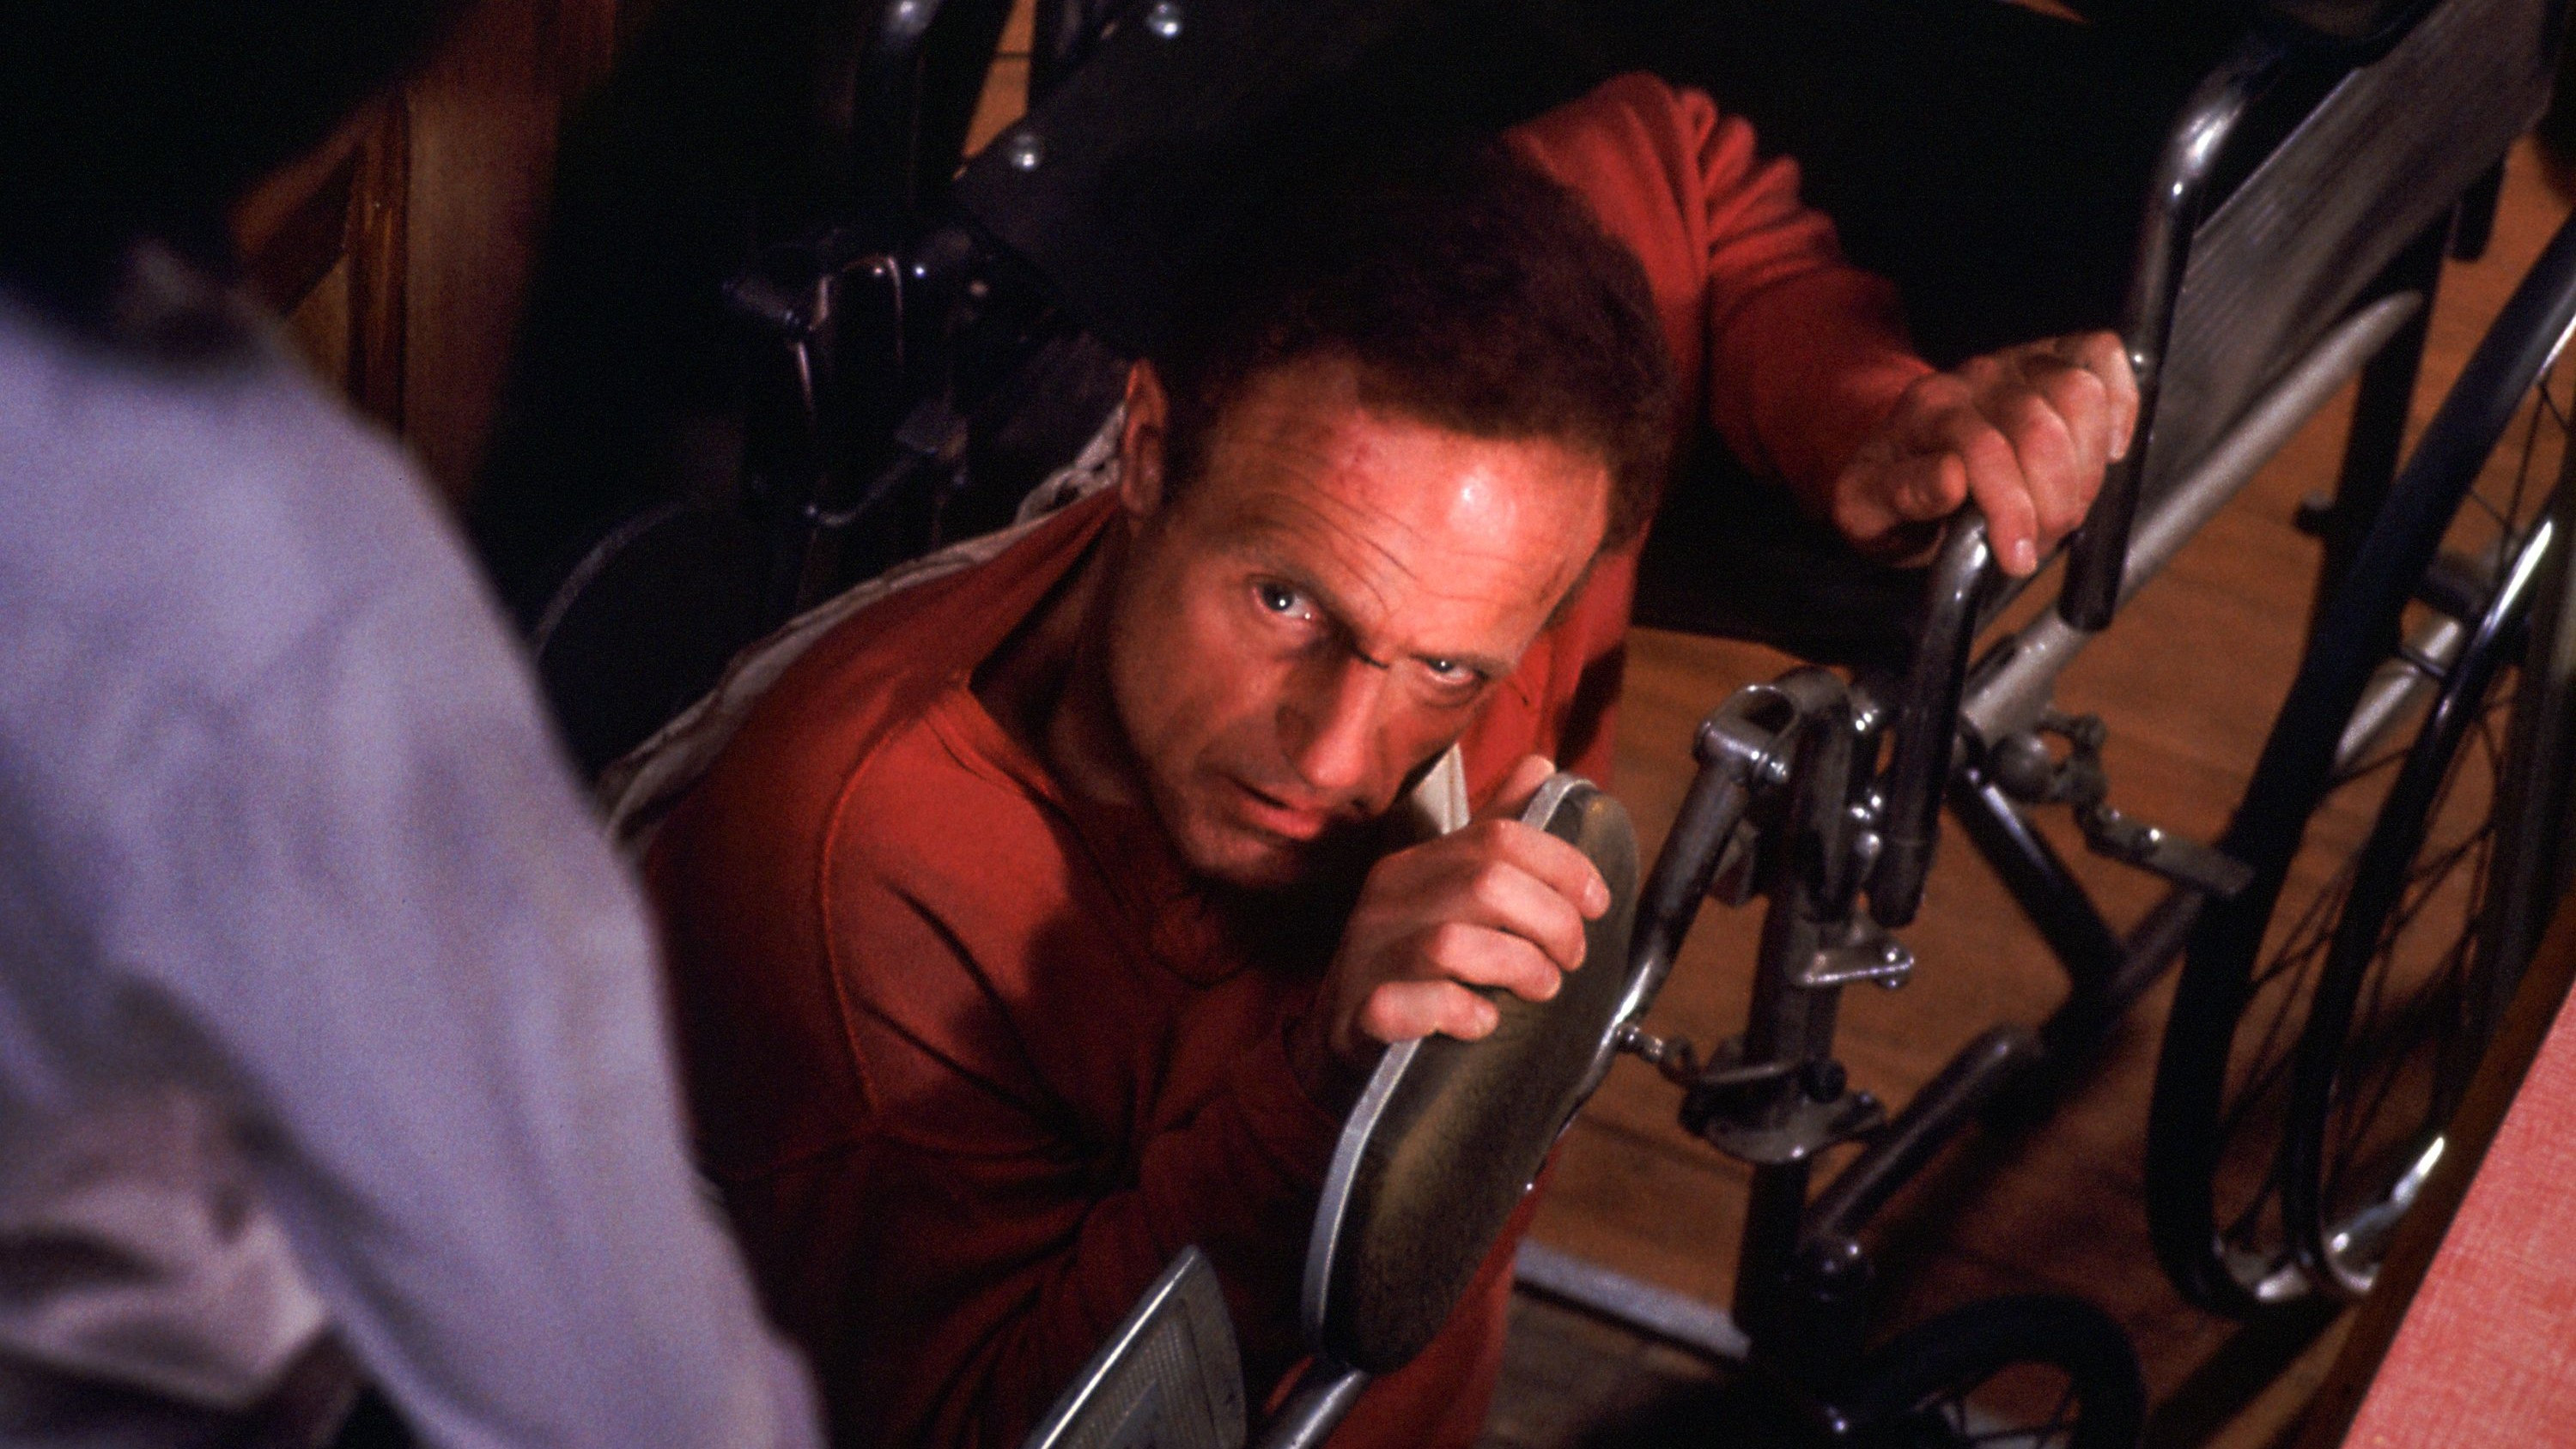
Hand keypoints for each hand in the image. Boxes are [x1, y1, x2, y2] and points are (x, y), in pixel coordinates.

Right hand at [1287, 755, 1609, 1101]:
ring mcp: (1370, 955)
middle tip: (1571, 956)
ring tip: (1542, 987)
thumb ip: (1494, 830)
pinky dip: (1461, 1013)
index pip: (1499, 836)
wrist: (1345, 1031)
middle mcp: (1388, 900)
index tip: (1596, 902)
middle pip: (1487, 883)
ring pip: (1453, 942)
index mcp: (1416, 863)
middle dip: (1551, 921)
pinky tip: (1484, 1021)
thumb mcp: (1450, 888)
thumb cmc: (1413, 959)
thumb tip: (1540, 768)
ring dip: (1519, 967)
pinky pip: (1412, 1004)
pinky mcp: (1362, 1012)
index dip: (1563, 865)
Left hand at [1828, 331, 2139, 576]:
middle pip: (2040, 429)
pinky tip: (2108, 450)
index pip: (1983, 451)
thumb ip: (1902, 494)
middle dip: (2053, 501)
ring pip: (2078, 395)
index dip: (2012, 510)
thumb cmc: (1889, 495)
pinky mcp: (2052, 357)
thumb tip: (1951, 478)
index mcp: (1925, 411)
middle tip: (2043, 540)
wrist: (1900, 466)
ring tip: (2067, 509)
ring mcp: (2015, 363)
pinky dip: (2119, 401)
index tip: (2018, 557)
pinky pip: (2100, 353)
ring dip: (2086, 468)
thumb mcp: (1868, 512)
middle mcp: (1972, 378)